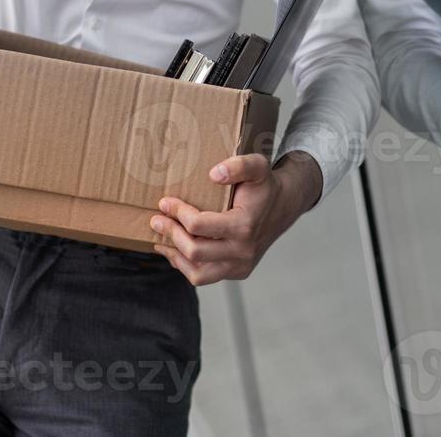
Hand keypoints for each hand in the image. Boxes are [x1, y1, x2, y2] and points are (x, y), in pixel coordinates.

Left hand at [150, 151, 321, 285]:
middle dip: (171, 233)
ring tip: (161, 239)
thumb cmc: (265, 186)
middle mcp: (243, 251)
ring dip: (175, 255)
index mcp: (244, 226)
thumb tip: (214, 173)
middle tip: (156, 219)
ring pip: (197, 273)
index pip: (199, 226)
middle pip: (194, 251)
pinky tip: (176, 250)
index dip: (178, 213)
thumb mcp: (257, 166)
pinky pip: (205, 277)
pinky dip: (186, 265)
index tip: (164, 202)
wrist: (284, 206)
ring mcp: (240, 266)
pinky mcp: (237, 272)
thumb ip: (239, 165)